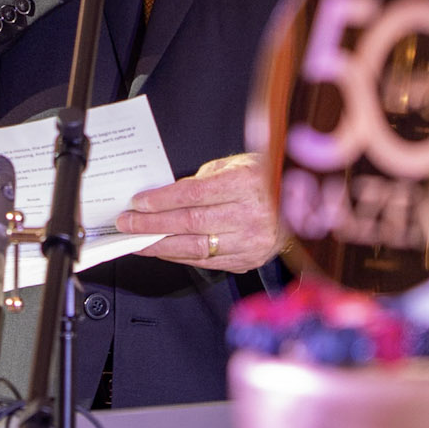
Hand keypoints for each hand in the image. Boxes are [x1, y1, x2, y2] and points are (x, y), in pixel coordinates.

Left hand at [114, 153, 278, 272]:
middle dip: (152, 224)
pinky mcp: (248, 260)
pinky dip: (180, 257)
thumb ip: (203, 180)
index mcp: (248, 183)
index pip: (195, 194)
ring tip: (137, 240)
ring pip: (195, 248)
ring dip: (160, 245)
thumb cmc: (265, 179)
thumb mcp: (236, 165)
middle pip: (190, 223)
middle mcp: (251, 214)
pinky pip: (207, 262)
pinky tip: (162, 250)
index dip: (162, 200)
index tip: (138, 202)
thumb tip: (164, 195)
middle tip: (127, 223)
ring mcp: (251, 242)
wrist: (301, 205)